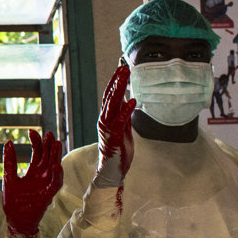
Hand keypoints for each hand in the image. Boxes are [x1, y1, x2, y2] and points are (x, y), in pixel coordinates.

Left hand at [3, 129, 63, 237]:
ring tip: (56, 144)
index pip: (37, 153)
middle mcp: (42, 177)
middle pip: (48, 158)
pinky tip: (55, 165)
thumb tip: (9, 141)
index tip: (32, 131)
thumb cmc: (13, 201)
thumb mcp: (9, 177)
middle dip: (49, 146)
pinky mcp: (47, 196)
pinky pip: (55, 184)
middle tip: (49, 133)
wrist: (14, 220)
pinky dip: (57, 175)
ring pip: (54, 168)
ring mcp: (45, 186)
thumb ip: (9, 161)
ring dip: (56, 156)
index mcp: (33, 172)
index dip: (36, 142)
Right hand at [94, 65, 135, 187]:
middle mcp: (104, 120)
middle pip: (109, 96)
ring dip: (119, 89)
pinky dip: (126, 110)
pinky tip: (132, 100)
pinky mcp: (114, 136)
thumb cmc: (118, 151)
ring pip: (112, 104)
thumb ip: (124, 115)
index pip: (109, 96)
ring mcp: (108, 127)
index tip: (121, 69)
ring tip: (125, 77)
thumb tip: (127, 100)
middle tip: (123, 67)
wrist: (112, 170)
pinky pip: (120, 120)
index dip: (114, 82)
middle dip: (116, 81)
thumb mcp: (123, 129)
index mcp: (106, 118)